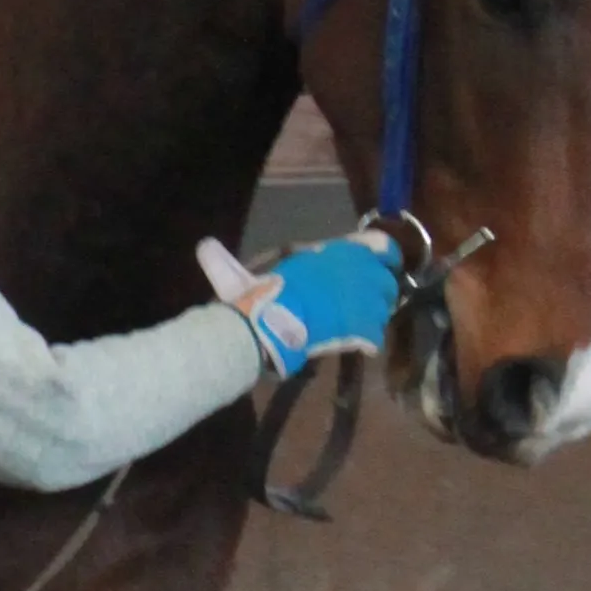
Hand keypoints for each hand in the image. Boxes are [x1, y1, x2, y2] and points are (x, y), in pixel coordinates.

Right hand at [199, 226, 402, 383]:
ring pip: (383, 309)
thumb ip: (222, 262)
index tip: (380, 264)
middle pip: (387, 279)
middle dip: (379, 291)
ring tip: (360, 326)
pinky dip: (368, 343)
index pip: (378, 244)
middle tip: (366, 303)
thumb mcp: (236, 277)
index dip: (382, 254)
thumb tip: (203, 246)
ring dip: (374, 317)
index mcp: (333, 252)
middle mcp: (354, 271)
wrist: (266, 326)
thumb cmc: (255, 297)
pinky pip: (376, 336)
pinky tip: (358, 347)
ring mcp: (360, 301)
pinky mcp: (361, 328)